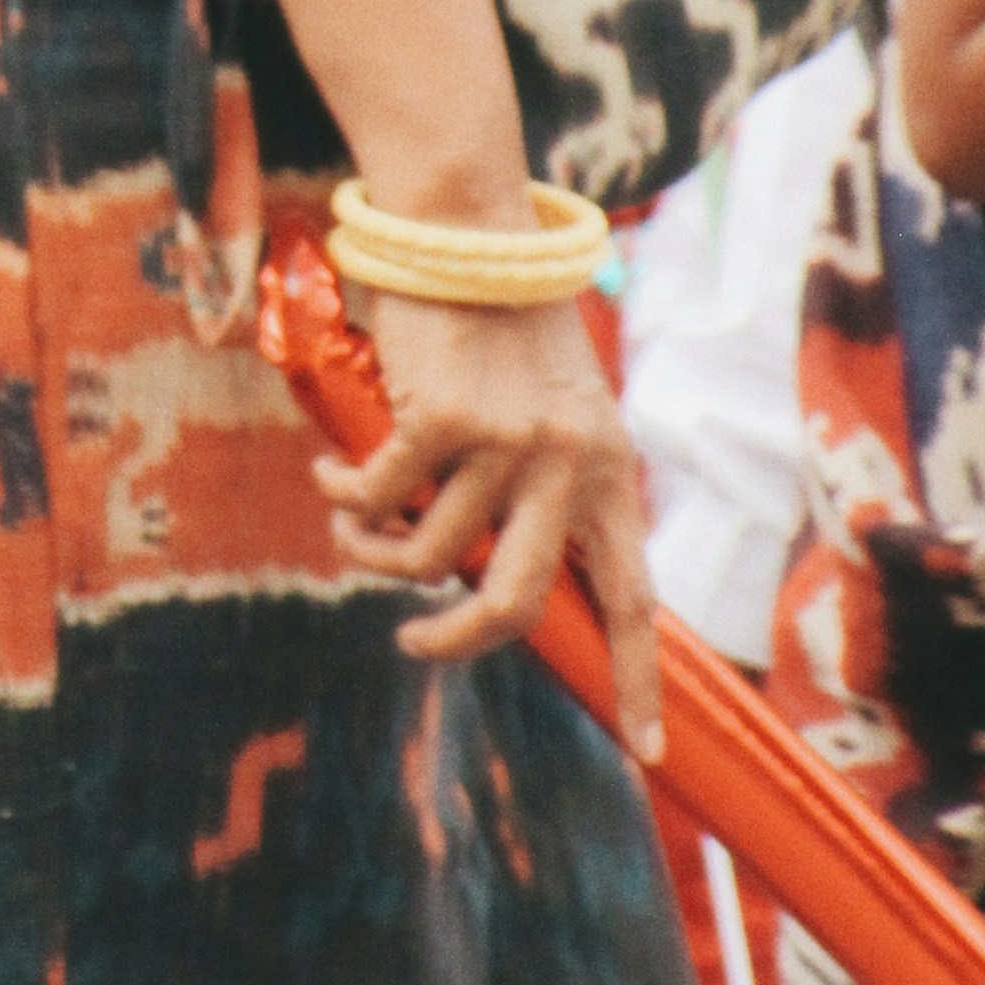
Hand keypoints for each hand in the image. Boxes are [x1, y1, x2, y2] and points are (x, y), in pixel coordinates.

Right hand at [311, 290, 662, 758]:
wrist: (470, 233)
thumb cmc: (509, 327)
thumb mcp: (560, 411)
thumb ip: (549, 490)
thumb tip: (486, 581)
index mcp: (610, 472)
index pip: (635, 598)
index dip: (641, 682)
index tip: (650, 750)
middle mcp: (567, 466)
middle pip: (516, 605)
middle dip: (459, 643)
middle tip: (417, 642)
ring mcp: (505, 445)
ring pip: (426, 555)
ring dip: (375, 552)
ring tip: (353, 525)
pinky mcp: (439, 421)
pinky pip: (378, 499)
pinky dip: (346, 500)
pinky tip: (334, 477)